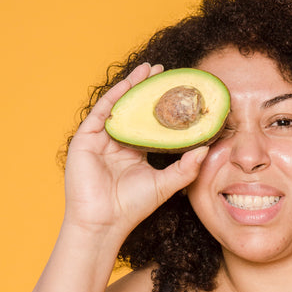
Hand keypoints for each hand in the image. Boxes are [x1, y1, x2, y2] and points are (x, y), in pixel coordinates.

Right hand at [64, 63, 208, 239]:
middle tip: (162, 70)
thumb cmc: (132, 207)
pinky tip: (128, 83)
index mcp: (134, 151)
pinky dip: (114, 96)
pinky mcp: (85, 139)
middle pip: (133, 109)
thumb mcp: (165, 184)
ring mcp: (99, 140)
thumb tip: (206, 147)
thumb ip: (186, 167)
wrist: (104, 222)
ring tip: (147, 68)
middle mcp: (117, 142)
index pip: (149, 122)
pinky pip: (101, 112)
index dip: (161, 105)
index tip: (176, 89)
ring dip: (131, 85)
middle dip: (147, 88)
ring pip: (118, 106)